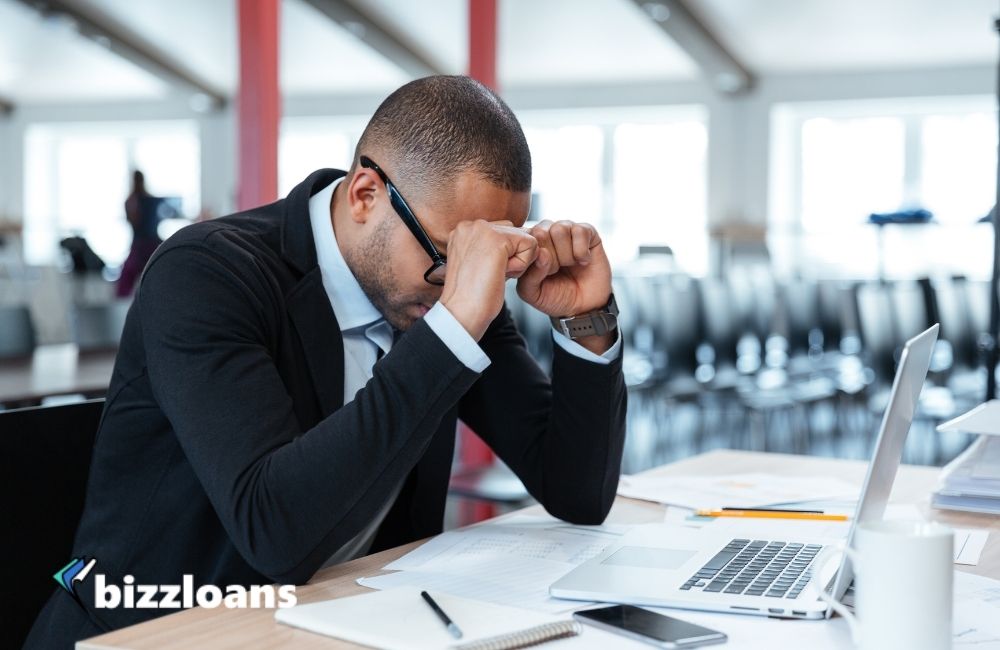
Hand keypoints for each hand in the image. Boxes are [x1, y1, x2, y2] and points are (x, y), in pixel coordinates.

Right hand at [439, 220, 538, 339]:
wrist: (462, 312)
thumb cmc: (471, 297)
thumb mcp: (479, 264)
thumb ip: (493, 249)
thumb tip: (524, 239)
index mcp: (464, 230)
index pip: (502, 231)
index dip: (504, 256)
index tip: (486, 272)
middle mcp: (471, 225)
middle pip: (514, 232)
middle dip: (512, 256)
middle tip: (492, 275)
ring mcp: (483, 229)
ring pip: (524, 238)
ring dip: (518, 261)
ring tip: (495, 275)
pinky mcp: (498, 239)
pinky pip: (531, 246)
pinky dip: (522, 265)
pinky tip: (502, 274)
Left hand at [516, 220, 612, 317]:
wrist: (584, 305)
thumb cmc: (555, 296)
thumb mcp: (533, 293)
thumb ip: (529, 275)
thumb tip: (541, 253)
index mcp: (528, 245)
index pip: (523, 239)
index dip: (533, 259)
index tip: (541, 275)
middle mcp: (545, 232)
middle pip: (541, 232)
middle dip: (550, 258)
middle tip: (556, 271)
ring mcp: (566, 229)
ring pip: (560, 229)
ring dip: (566, 254)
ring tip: (569, 265)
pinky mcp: (587, 231)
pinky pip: (580, 231)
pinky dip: (581, 252)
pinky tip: (583, 261)